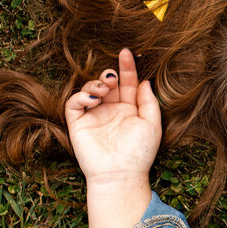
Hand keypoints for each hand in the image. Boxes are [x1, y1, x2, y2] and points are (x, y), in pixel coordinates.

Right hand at [64, 49, 161, 184]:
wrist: (121, 174)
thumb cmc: (139, 153)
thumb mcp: (152, 124)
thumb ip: (149, 101)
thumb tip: (144, 81)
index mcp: (130, 110)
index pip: (128, 83)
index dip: (127, 67)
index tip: (126, 52)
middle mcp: (111, 111)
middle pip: (108, 84)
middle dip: (109, 75)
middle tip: (112, 77)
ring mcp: (94, 117)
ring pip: (90, 90)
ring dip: (95, 84)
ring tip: (104, 89)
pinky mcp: (78, 124)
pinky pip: (74, 104)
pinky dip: (81, 96)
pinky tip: (93, 99)